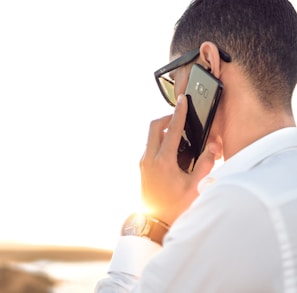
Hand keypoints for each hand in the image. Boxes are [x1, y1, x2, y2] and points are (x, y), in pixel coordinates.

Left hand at [140, 94, 221, 225]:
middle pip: (154, 127)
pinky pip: (150, 145)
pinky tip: (172, 149)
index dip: (179, 113)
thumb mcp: (195, 186)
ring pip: (150, 136)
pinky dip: (159, 140)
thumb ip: (206, 164)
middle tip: (179, 118)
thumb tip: (212, 146)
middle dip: (166, 118)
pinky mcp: (142, 167)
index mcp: (163, 161)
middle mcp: (149, 159)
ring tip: (178, 134)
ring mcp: (144, 163)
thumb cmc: (174, 206)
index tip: (182, 101)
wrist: (155, 222)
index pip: (172, 130)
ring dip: (162, 129)